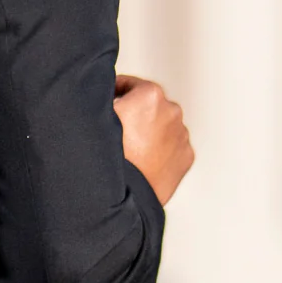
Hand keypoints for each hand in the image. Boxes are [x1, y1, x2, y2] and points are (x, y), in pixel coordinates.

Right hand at [114, 75, 193, 205]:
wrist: (122, 198)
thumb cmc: (107, 159)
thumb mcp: (95, 117)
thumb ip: (102, 95)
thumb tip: (102, 89)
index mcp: (150, 95)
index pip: (129, 84)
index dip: (114, 93)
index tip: (107, 106)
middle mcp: (172, 110)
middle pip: (149, 105)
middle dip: (135, 114)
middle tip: (116, 132)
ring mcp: (182, 135)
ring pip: (162, 125)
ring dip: (149, 132)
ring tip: (130, 150)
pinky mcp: (186, 157)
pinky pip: (172, 146)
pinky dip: (160, 150)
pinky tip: (142, 160)